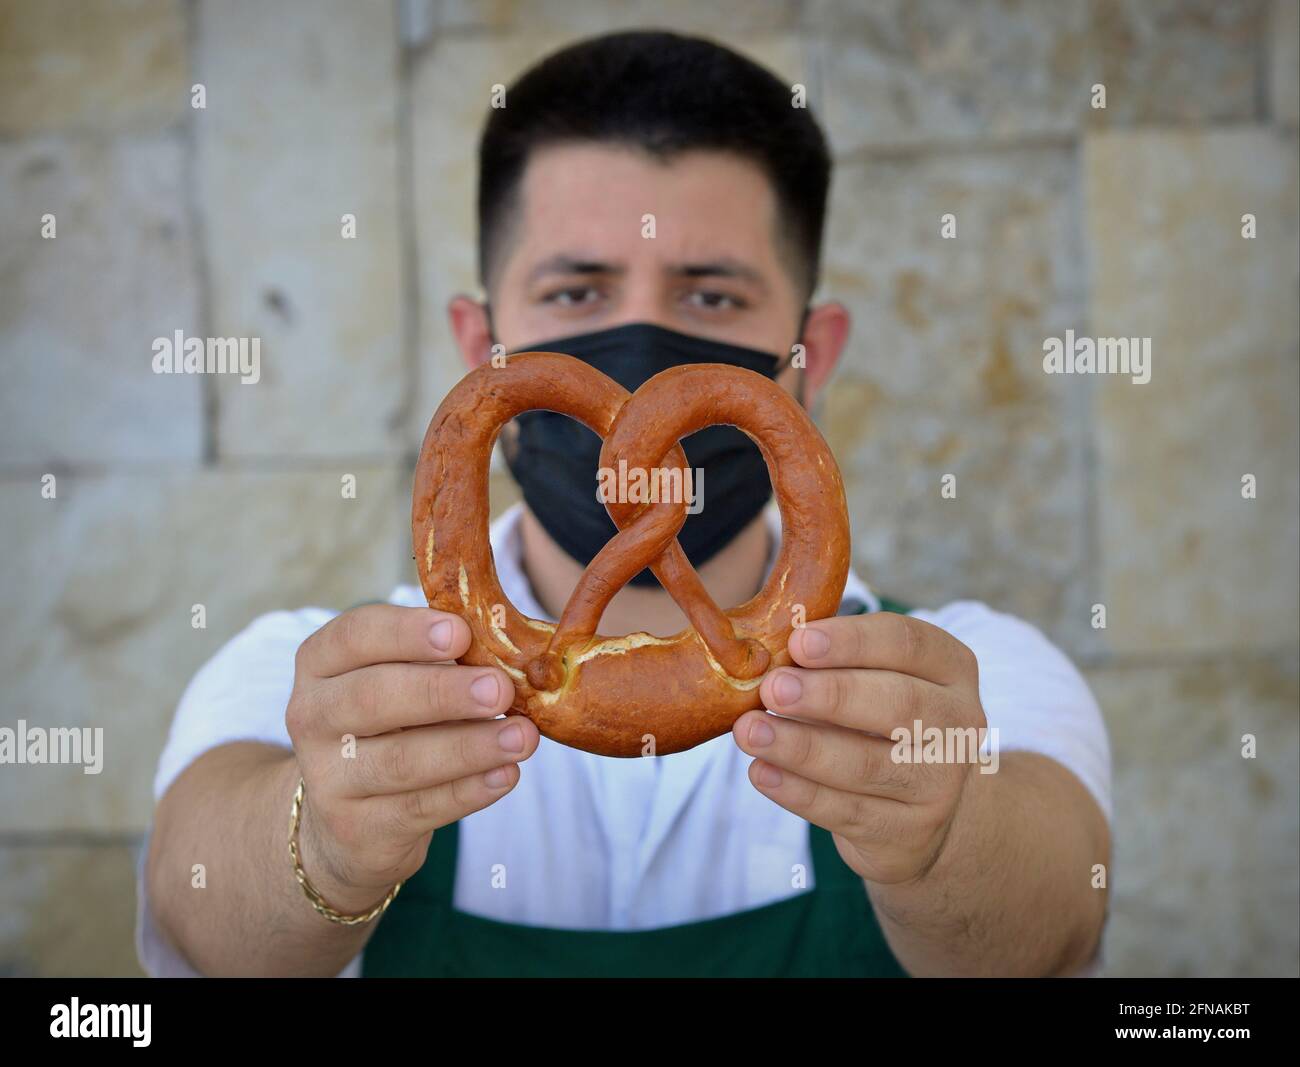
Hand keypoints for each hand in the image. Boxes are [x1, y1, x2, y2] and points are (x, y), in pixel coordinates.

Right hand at [284, 604, 537, 912]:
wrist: (350, 820)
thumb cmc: (390, 727)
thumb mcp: (401, 683)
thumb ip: (440, 662)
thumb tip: (508, 650)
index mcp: (321, 664)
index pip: (354, 636)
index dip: (407, 632)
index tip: (461, 633)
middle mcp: (312, 717)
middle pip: (372, 697)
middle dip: (442, 692)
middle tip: (500, 688)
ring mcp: (327, 778)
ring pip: (400, 761)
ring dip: (469, 747)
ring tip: (522, 737)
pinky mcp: (356, 829)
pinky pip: (418, 808)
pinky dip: (468, 791)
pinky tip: (506, 774)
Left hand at [732, 612, 985, 885]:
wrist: (917, 811)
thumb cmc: (877, 724)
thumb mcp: (870, 681)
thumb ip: (830, 663)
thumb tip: (765, 657)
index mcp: (950, 669)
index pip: (908, 644)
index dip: (853, 641)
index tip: (799, 641)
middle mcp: (957, 724)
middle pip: (898, 704)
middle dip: (829, 695)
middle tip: (772, 688)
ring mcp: (939, 784)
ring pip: (867, 765)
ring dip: (801, 747)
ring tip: (750, 731)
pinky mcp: (910, 834)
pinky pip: (848, 811)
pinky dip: (798, 792)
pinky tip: (761, 772)